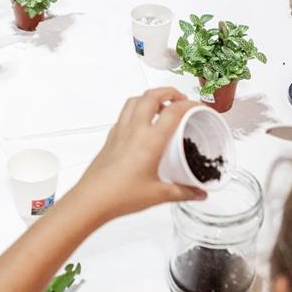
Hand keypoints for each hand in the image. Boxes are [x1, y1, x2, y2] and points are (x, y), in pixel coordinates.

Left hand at [73, 88, 205, 218]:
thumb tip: (199, 192)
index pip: (173, 111)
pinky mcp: (111, 137)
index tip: (198, 108)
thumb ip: (184, 191)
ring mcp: (120, 131)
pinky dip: (136, 110)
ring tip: (162, 107)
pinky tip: (142, 125)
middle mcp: (134, 130)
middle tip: (180, 100)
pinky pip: (124, 114)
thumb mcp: (159, 195)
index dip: (189, 104)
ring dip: (150, 97)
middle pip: (151, 96)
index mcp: (150, 140)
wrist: (92, 199)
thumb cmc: (121, 195)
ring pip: (134, 100)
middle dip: (169, 92)